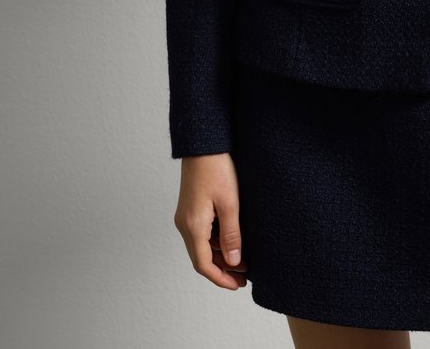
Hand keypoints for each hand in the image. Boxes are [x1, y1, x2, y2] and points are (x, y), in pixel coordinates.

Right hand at [173, 153, 247, 289]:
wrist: (203, 143)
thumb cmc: (216, 168)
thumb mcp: (230, 203)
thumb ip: (232, 234)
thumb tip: (234, 262)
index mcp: (192, 225)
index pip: (203, 265)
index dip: (221, 278)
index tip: (238, 285)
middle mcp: (184, 224)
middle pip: (201, 258)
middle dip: (222, 270)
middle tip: (245, 277)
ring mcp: (185, 216)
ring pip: (201, 246)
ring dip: (220, 256)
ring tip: (243, 261)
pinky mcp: (190, 209)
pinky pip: (201, 234)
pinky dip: (215, 243)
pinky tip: (232, 241)